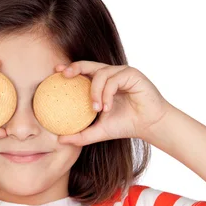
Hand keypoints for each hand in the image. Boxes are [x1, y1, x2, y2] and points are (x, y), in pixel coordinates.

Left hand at [55, 61, 172, 145]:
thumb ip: (80, 135)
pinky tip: (107, 107)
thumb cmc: (126, 125)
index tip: (55, 73)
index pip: (83, 72)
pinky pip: (113, 79)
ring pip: (100, 74)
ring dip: (95, 91)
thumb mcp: (99, 131)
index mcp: (101, 84)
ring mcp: (121, 73)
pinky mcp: (132, 74)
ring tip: (96, 108)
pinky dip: (107, 93)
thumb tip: (59, 140)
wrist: (149, 126)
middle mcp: (110, 75)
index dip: (69, 69)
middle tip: (65, 75)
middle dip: (75, 67)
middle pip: (89, 65)